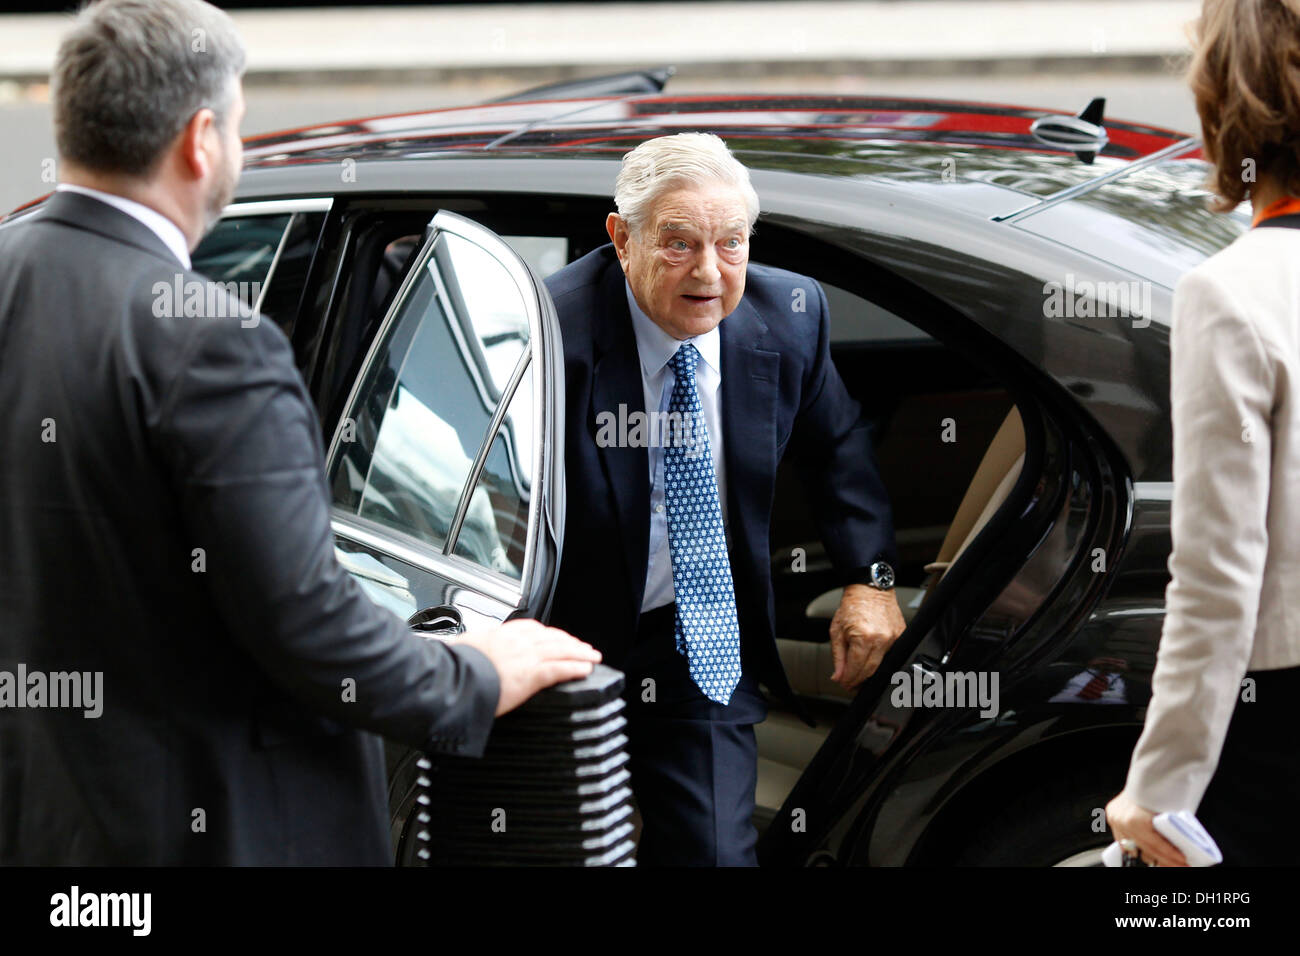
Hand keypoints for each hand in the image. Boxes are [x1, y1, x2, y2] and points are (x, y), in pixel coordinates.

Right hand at [453, 619, 601, 715]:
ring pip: (560, 651)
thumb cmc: (449, 669)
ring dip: (579, 653)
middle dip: (570, 642)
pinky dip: (574, 668)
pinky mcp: (529, 675)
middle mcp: (515, 642)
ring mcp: (524, 657)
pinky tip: (585, 669)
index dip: (548, 633)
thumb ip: (470, 648)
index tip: (557, 637)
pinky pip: (559, 669)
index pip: (531, 629)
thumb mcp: (460, 650)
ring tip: (592, 656)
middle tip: (583, 647)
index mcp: (498, 634)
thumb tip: (462, 649)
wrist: (447, 681)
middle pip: (551, 637)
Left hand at [828, 584, 905, 690]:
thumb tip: (839, 676)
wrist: (870, 588)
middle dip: (858, 681)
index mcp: (863, 637)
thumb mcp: (837, 630)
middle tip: (850, 683)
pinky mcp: (901, 635)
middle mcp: (881, 639)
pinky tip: (871, 662)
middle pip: (870, 671)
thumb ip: (838, 656)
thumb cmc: (853, 605)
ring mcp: (893, 638)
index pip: (856, 669)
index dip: (848, 680)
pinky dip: (880, 662)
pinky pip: (891, 655)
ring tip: (859, 675)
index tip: (844, 684)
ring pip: (882, 666)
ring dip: (869, 674)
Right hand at [1104, 792, 1187, 866]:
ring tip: (1168, 861)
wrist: (1154, 769)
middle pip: (1144, 849)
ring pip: (1133, 847)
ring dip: (1151, 855)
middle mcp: (1121, 820)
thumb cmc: (1163, 785)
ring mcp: (1115, 819)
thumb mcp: (1171, 810)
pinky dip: (1138, 846)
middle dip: (1164, 859)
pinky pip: (1124, 840)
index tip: (1184, 862)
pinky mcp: (1112, 818)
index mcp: (1134, 819)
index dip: (1171, 856)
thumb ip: (1171, 831)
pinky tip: (1151, 854)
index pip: (1155, 845)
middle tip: (1180, 864)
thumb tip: (1181, 849)